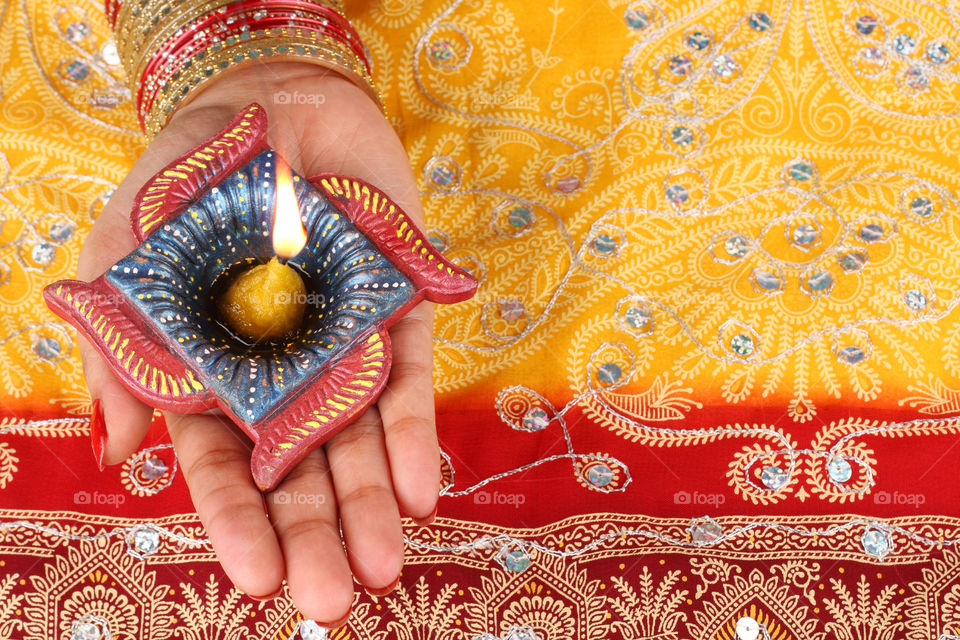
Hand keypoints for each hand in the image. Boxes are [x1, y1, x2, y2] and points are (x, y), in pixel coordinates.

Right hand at [77, 61, 438, 622]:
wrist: (266, 100)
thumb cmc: (187, 177)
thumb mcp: (126, 253)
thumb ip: (120, 351)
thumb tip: (122, 456)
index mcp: (215, 376)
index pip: (222, 467)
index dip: (236, 523)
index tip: (255, 583)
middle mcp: (284, 377)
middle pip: (298, 472)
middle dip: (315, 536)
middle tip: (334, 602)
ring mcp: (345, 350)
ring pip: (360, 443)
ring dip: (371, 505)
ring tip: (385, 567)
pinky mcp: (401, 316)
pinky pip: (410, 383)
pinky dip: (414, 434)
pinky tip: (421, 491)